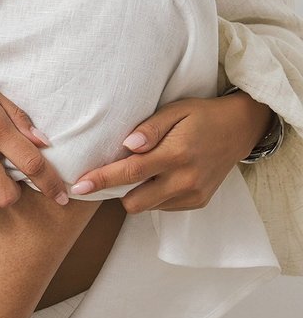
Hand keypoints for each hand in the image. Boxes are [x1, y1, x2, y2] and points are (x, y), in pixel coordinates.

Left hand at [69, 93, 273, 213]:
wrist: (239, 129)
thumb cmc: (201, 116)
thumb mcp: (175, 110)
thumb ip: (149, 128)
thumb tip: (127, 145)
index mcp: (176, 154)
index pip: (130, 172)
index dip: (101, 180)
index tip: (78, 186)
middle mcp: (185, 180)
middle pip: (134, 202)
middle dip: (117, 191)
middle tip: (114, 171)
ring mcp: (193, 195)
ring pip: (147, 207)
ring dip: (137, 192)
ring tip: (146, 168)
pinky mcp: (198, 203)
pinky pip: (163, 207)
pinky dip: (155, 194)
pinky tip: (163, 175)